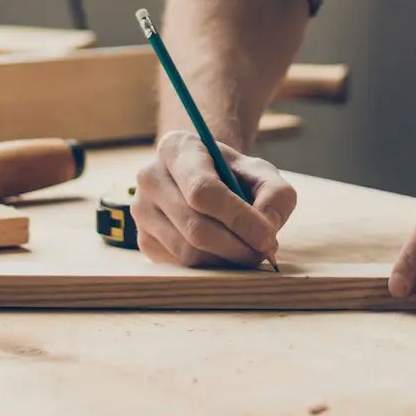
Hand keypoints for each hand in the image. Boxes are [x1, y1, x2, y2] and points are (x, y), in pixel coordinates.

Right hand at [131, 129, 296, 267]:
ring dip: (226, 260)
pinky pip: (180, 266)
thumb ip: (274, 195)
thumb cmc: (233, 175)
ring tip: (249, 252)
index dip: (238, 218)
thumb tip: (266, 229)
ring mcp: (141, 210)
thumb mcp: (261, 173)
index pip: (202, 190)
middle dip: (237, 246)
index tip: (267, 237)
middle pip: (195, 226)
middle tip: (264, 252)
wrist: (203, 179)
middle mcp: (150, 177)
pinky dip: (210, 267)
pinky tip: (226, 254)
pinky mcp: (143, 240)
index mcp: (176, 148)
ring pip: (187, 252)